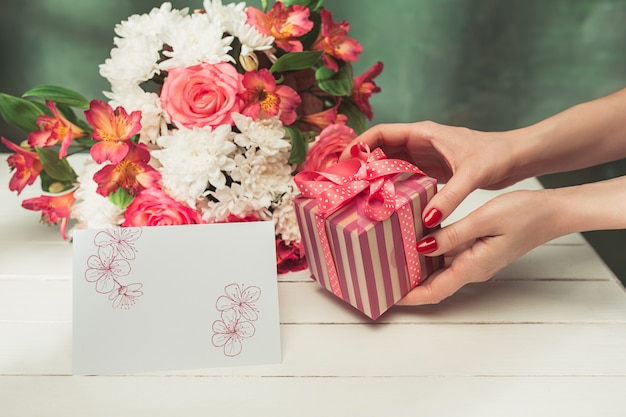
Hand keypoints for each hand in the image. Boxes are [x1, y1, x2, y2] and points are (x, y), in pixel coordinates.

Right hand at [341, 121, 522, 226]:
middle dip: (360, 161)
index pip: (381, 132)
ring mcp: (424, 156)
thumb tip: (429, 220)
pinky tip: (382, 200)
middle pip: (379, 148)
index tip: (344, 161)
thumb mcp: (471, 175)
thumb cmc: (495, 155)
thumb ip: (450, 197)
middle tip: (344, 182)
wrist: (515, 157)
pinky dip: (389, 184)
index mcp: (424, 133)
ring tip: (356, 192)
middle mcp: (419, 142)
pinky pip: (402, 175)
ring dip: (373, 174)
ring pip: (389, 162)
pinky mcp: (430, 169)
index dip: (359, 144)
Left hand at [399, 189, 563, 304]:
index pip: (435, 291)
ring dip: (417, 267)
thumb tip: (422, 248)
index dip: (410, 297)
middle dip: (407, 284)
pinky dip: (430, 251)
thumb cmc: (523, 214)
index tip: (388, 297)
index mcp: (472, 266)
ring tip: (391, 256)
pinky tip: (416, 238)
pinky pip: (449, 256)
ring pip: (439, 269)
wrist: (551, 212)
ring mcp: (475, 259)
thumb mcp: (484, 220)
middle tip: (382, 274)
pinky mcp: (478, 249)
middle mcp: (472, 268)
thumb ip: (452, 235)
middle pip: (433, 283)